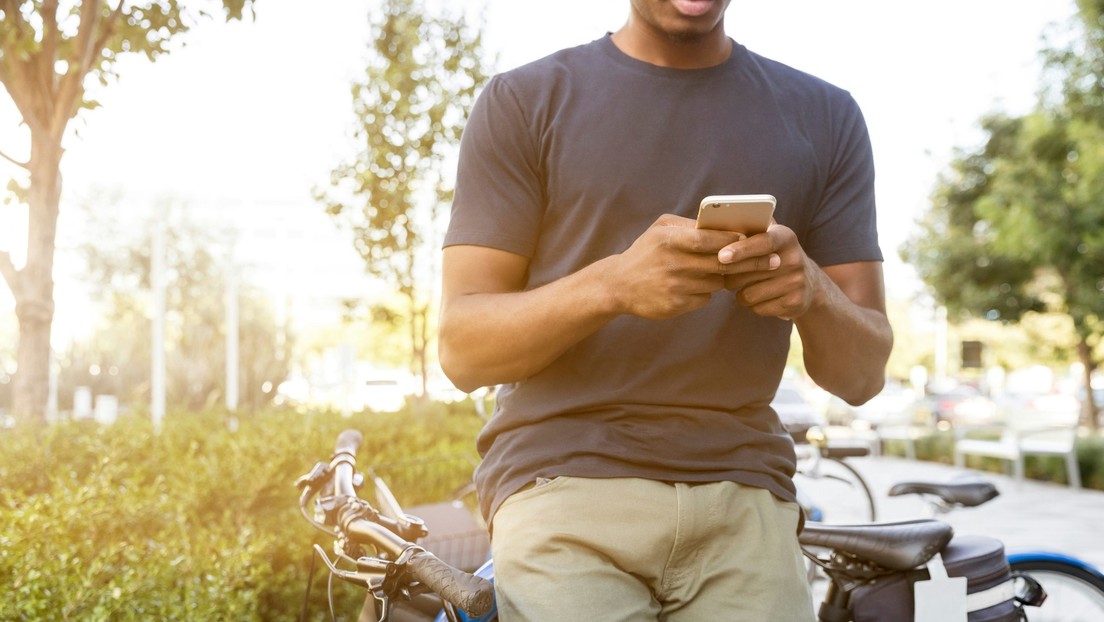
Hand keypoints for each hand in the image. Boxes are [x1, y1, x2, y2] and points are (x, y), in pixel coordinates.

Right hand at [606, 214, 742, 319]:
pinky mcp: (675, 305)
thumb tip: (724, 226)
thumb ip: (689, 225)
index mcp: (668, 240)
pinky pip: (705, 298)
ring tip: (711, 272)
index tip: (747, 239)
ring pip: (716, 282)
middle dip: (744, 262)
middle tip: (763, 260)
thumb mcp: (660, 229)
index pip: (706, 239)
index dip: (730, 240)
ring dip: (720, 277)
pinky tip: (693, 286)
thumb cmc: (645, 252)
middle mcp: (671, 263)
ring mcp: (674, 286)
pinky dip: (705, 292)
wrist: (618, 285)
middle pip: (719, 263)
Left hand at [718, 223, 820, 319]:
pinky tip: (760, 297)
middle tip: (725, 272)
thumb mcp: (770, 236)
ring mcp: (796, 283)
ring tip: (746, 285)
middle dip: (730, 275)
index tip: (721, 256)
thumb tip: (719, 220)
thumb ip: (750, 227)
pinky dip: (752, 305)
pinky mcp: (795, 303)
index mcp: (786, 237)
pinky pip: (757, 308)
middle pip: (748, 272)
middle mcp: (795, 259)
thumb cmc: (776, 256)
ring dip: (740, 292)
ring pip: (749, 294)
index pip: (763, 242)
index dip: (741, 249)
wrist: (809, 284)